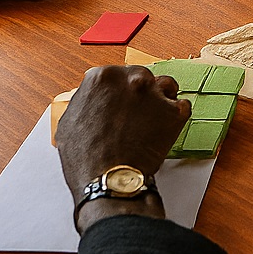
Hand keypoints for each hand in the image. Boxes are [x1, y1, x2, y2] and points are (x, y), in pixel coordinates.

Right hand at [57, 65, 187, 229]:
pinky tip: (165, 128)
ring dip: (162, 98)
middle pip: (143, 77)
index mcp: (102, 78)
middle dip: (141, 92)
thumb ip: (85, 101)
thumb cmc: (86, 157)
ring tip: (155, 117)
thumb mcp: (69, 121)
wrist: (108, 179)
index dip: (120, 90)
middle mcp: (131, 79)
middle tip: (138, 112)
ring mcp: (155, 94)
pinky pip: (183, 106)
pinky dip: (176, 116)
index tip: (122, 99)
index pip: (118, 74)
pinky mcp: (175, 111)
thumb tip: (92, 97)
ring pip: (166, 85)